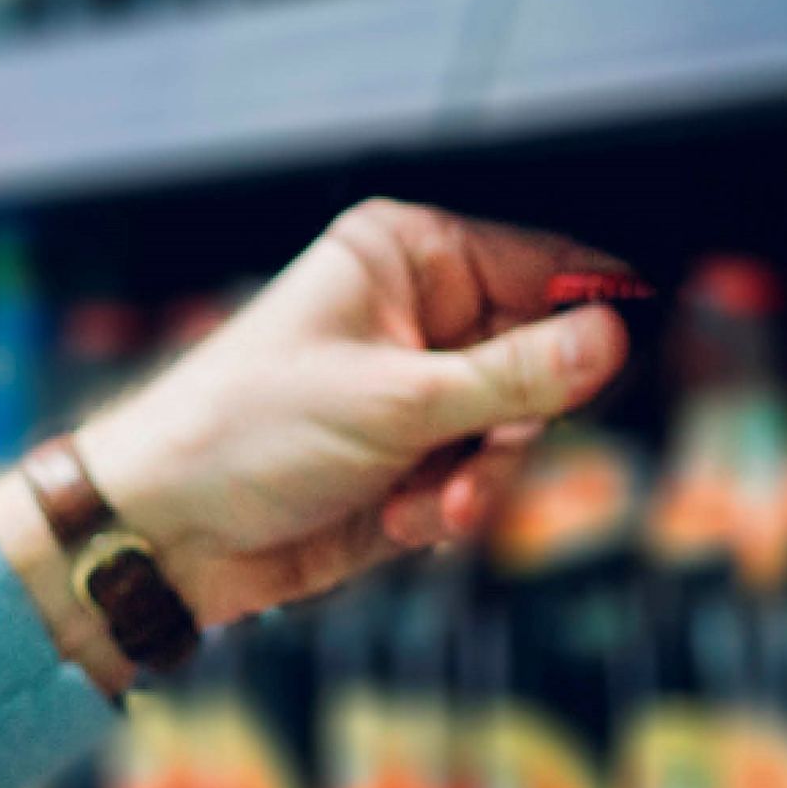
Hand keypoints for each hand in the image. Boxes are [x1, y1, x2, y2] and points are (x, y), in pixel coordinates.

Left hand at [59, 197, 635, 627]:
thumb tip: (614, 338)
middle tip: (474, 472)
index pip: (546, 263)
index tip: (620, 366)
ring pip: (517, 433)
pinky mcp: (408, 459)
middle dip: (516, 429)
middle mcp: (419, 314)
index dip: (592, 316)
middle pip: (544, 360)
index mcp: (410, 257)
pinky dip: (450, 509)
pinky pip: (478, 480)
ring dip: (481, 481)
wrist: (166, 530)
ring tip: (427, 510)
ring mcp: (415, 389)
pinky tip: (401, 523)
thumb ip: (514, 378)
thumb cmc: (248, 433)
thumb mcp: (397, 404)